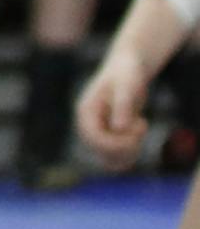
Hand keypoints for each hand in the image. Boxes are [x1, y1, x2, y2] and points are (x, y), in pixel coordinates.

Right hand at [77, 45, 152, 169]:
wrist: (129, 69)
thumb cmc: (126, 74)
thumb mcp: (127, 87)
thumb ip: (122, 106)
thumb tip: (119, 129)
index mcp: (86, 111)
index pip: (94, 139)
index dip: (116, 145)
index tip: (136, 138)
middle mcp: (88, 124)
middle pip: (102, 152)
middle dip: (126, 146)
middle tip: (141, 125)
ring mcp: (98, 132)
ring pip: (111, 159)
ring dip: (131, 150)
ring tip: (141, 126)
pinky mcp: (109, 137)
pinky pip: (117, 158)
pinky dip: (131, 152)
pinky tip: (139, 132)